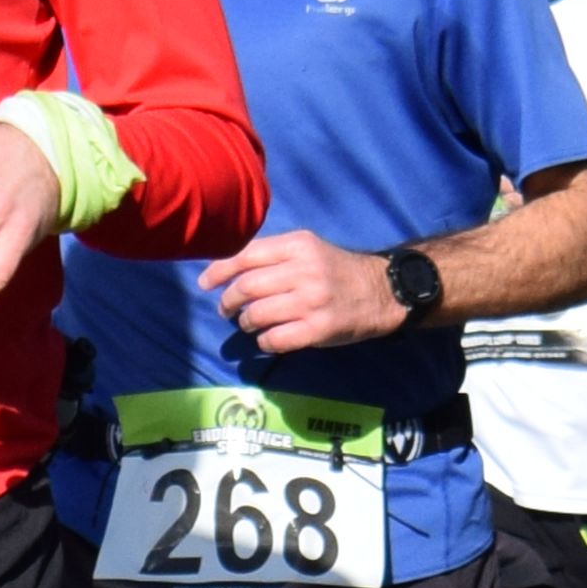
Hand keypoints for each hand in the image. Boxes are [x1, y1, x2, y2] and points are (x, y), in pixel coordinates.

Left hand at [210, 226, 399, 357]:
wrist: (382, 291)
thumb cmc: (336, 270)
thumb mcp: (308, 250)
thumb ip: (273, 255)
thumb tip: (226, 268)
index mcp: (298, 245)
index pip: (246, 255)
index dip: (218, 271)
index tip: (204, 284)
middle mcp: (304, 270)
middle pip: (246, 287)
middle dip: (228, 301)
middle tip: (226, 309)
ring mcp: (311, 301)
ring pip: (256, 315)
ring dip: (245, 323)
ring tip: (249, 323)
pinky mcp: (318, 329)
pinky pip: (274, 339)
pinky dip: (263, 341)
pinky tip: (268, 338)